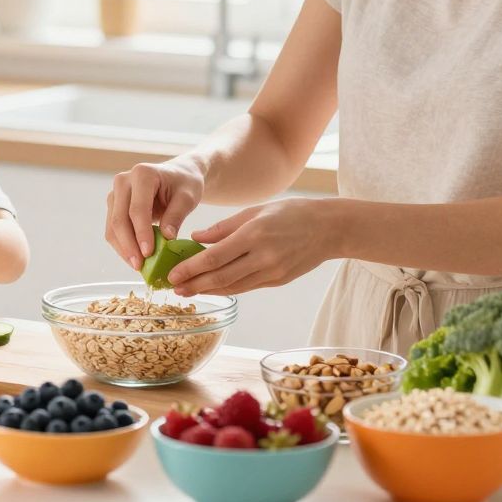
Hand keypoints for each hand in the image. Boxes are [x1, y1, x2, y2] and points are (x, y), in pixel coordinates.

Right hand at [106, 157, 206, 269]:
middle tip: (140, 266)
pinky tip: (134, 257)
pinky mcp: (114, 204)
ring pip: (112, 226)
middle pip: (119, 219)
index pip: (138, 209)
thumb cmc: (184, 183)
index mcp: (142, 174)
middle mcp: (123, 181)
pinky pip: (113, 228)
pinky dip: (122, 245)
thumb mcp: (188, 197)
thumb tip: (167, 238)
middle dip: (128, 245)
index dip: (141, 233)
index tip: (149, 253)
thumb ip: (176, 215)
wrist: (177, 174)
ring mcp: (115, 193)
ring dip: (123, 248)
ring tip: (137, 266)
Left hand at [167, 198, 337, 296]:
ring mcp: (272, 272)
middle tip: (174, 288)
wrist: (329, 229)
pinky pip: (247, 287)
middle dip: (194, 284)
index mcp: (254, 234)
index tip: (173, 274)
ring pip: (233, 286)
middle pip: (221, 276)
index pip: (215, 257)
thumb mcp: (256, 211)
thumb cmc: (291, 213)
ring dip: (208, 290)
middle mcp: (263, 256)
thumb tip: (196, 237)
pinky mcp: (278, 281)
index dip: (192, 268)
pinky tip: (212, 287)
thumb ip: (224, 227)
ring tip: (187, 291)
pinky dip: (227, 288)